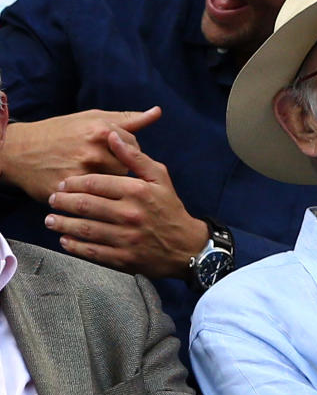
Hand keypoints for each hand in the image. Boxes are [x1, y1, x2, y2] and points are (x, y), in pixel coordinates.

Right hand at [0, 107, 159, 201]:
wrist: (18, 151)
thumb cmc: (58, 132)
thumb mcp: (91, 118)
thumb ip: (128, 119)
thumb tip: (157, 112)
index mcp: (101, 130)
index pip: (134, 148)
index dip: (124, 153)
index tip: (110, 153)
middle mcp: (94, 150)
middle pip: (126, 169)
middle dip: (116, 169)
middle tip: (96, 165)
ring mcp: (82, 170)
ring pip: (113, 185)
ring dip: (106, 184)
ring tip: (88, 175)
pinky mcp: (71, 189)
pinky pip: (95, 198)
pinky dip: (92, 196)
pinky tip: (81, 188)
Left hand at [45, 130, 208, 279]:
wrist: (187, 247)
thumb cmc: (170, 209)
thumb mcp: (159, 178)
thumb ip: (135, 157)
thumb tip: (113, 135)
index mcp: (137, 191)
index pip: (95, 183)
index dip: (73, 183)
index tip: (62, 184)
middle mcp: (130, 214)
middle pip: (86, 205)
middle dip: (63, 202)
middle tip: (52, 200)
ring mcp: (126, 238)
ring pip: (85, 229)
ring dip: (63, 224)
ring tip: (51, 220)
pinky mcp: (124, 258)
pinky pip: (92, 252)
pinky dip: (75, 247)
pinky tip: (65, 241)